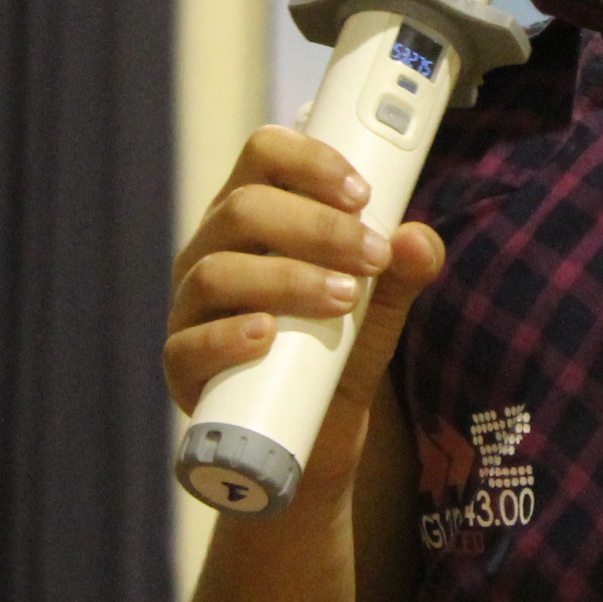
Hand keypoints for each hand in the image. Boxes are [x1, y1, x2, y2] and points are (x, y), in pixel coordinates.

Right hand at [164, 126, 445, 503]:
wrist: (312, 446)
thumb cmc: (333, 359)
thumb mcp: (378, 315)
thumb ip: (401, 276)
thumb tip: (420, 240)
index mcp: (252, 222)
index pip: (263, 156)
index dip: (309, 161)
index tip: (362, 193)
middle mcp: (212, 253)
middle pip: (242, 209)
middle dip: (316, 227)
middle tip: (372, 257)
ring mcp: (190, 310)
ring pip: (217, 272)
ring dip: (286, 278)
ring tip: (344, 298)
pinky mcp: (182, 369)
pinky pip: (188, 345)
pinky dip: (229, 337)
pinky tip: (267, 336)